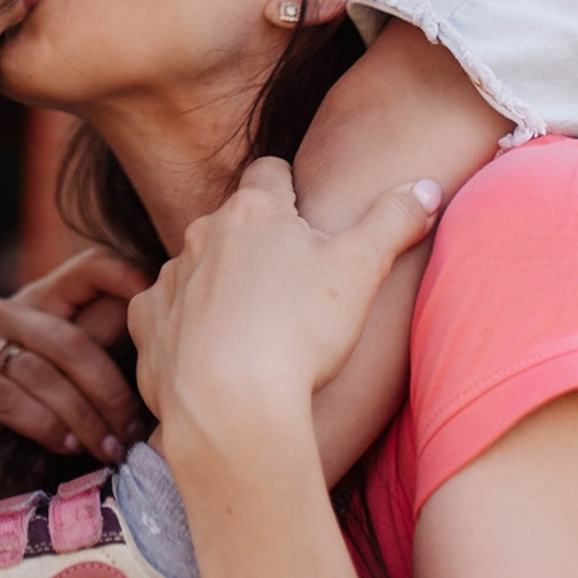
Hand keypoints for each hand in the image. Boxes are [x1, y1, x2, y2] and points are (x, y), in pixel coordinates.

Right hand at [0, 247, 152, 462]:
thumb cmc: (19, 406)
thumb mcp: (60, 373)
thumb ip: (96, 347)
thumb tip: (153, 328)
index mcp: (39, 300)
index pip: (86, 269)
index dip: (120, 275)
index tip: (149, 295)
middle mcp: (2, 311)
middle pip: (69, 341)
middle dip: (107, 392)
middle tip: (131, 431)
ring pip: (40, 374)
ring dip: (81, 419)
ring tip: (106, 450)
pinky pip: (5, 398)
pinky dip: (41, 425)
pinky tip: (64, 446)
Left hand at [127, 161, 440, 452]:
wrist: (232, 405)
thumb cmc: (301, 331)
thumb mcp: (362, 269)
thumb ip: (394, 221)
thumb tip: (429, 186)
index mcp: (254, 211)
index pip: (270, 172)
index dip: (289, 189)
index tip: (303, 213)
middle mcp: (203, 234)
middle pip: (233, 223)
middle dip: (256, 242)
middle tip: (288, 282)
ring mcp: (171, 279)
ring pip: (198, 268)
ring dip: (219, 286)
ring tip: (252, 329)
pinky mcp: (148, 325)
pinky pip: (165, 315)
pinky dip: (185, 329)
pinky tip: (212, 356)